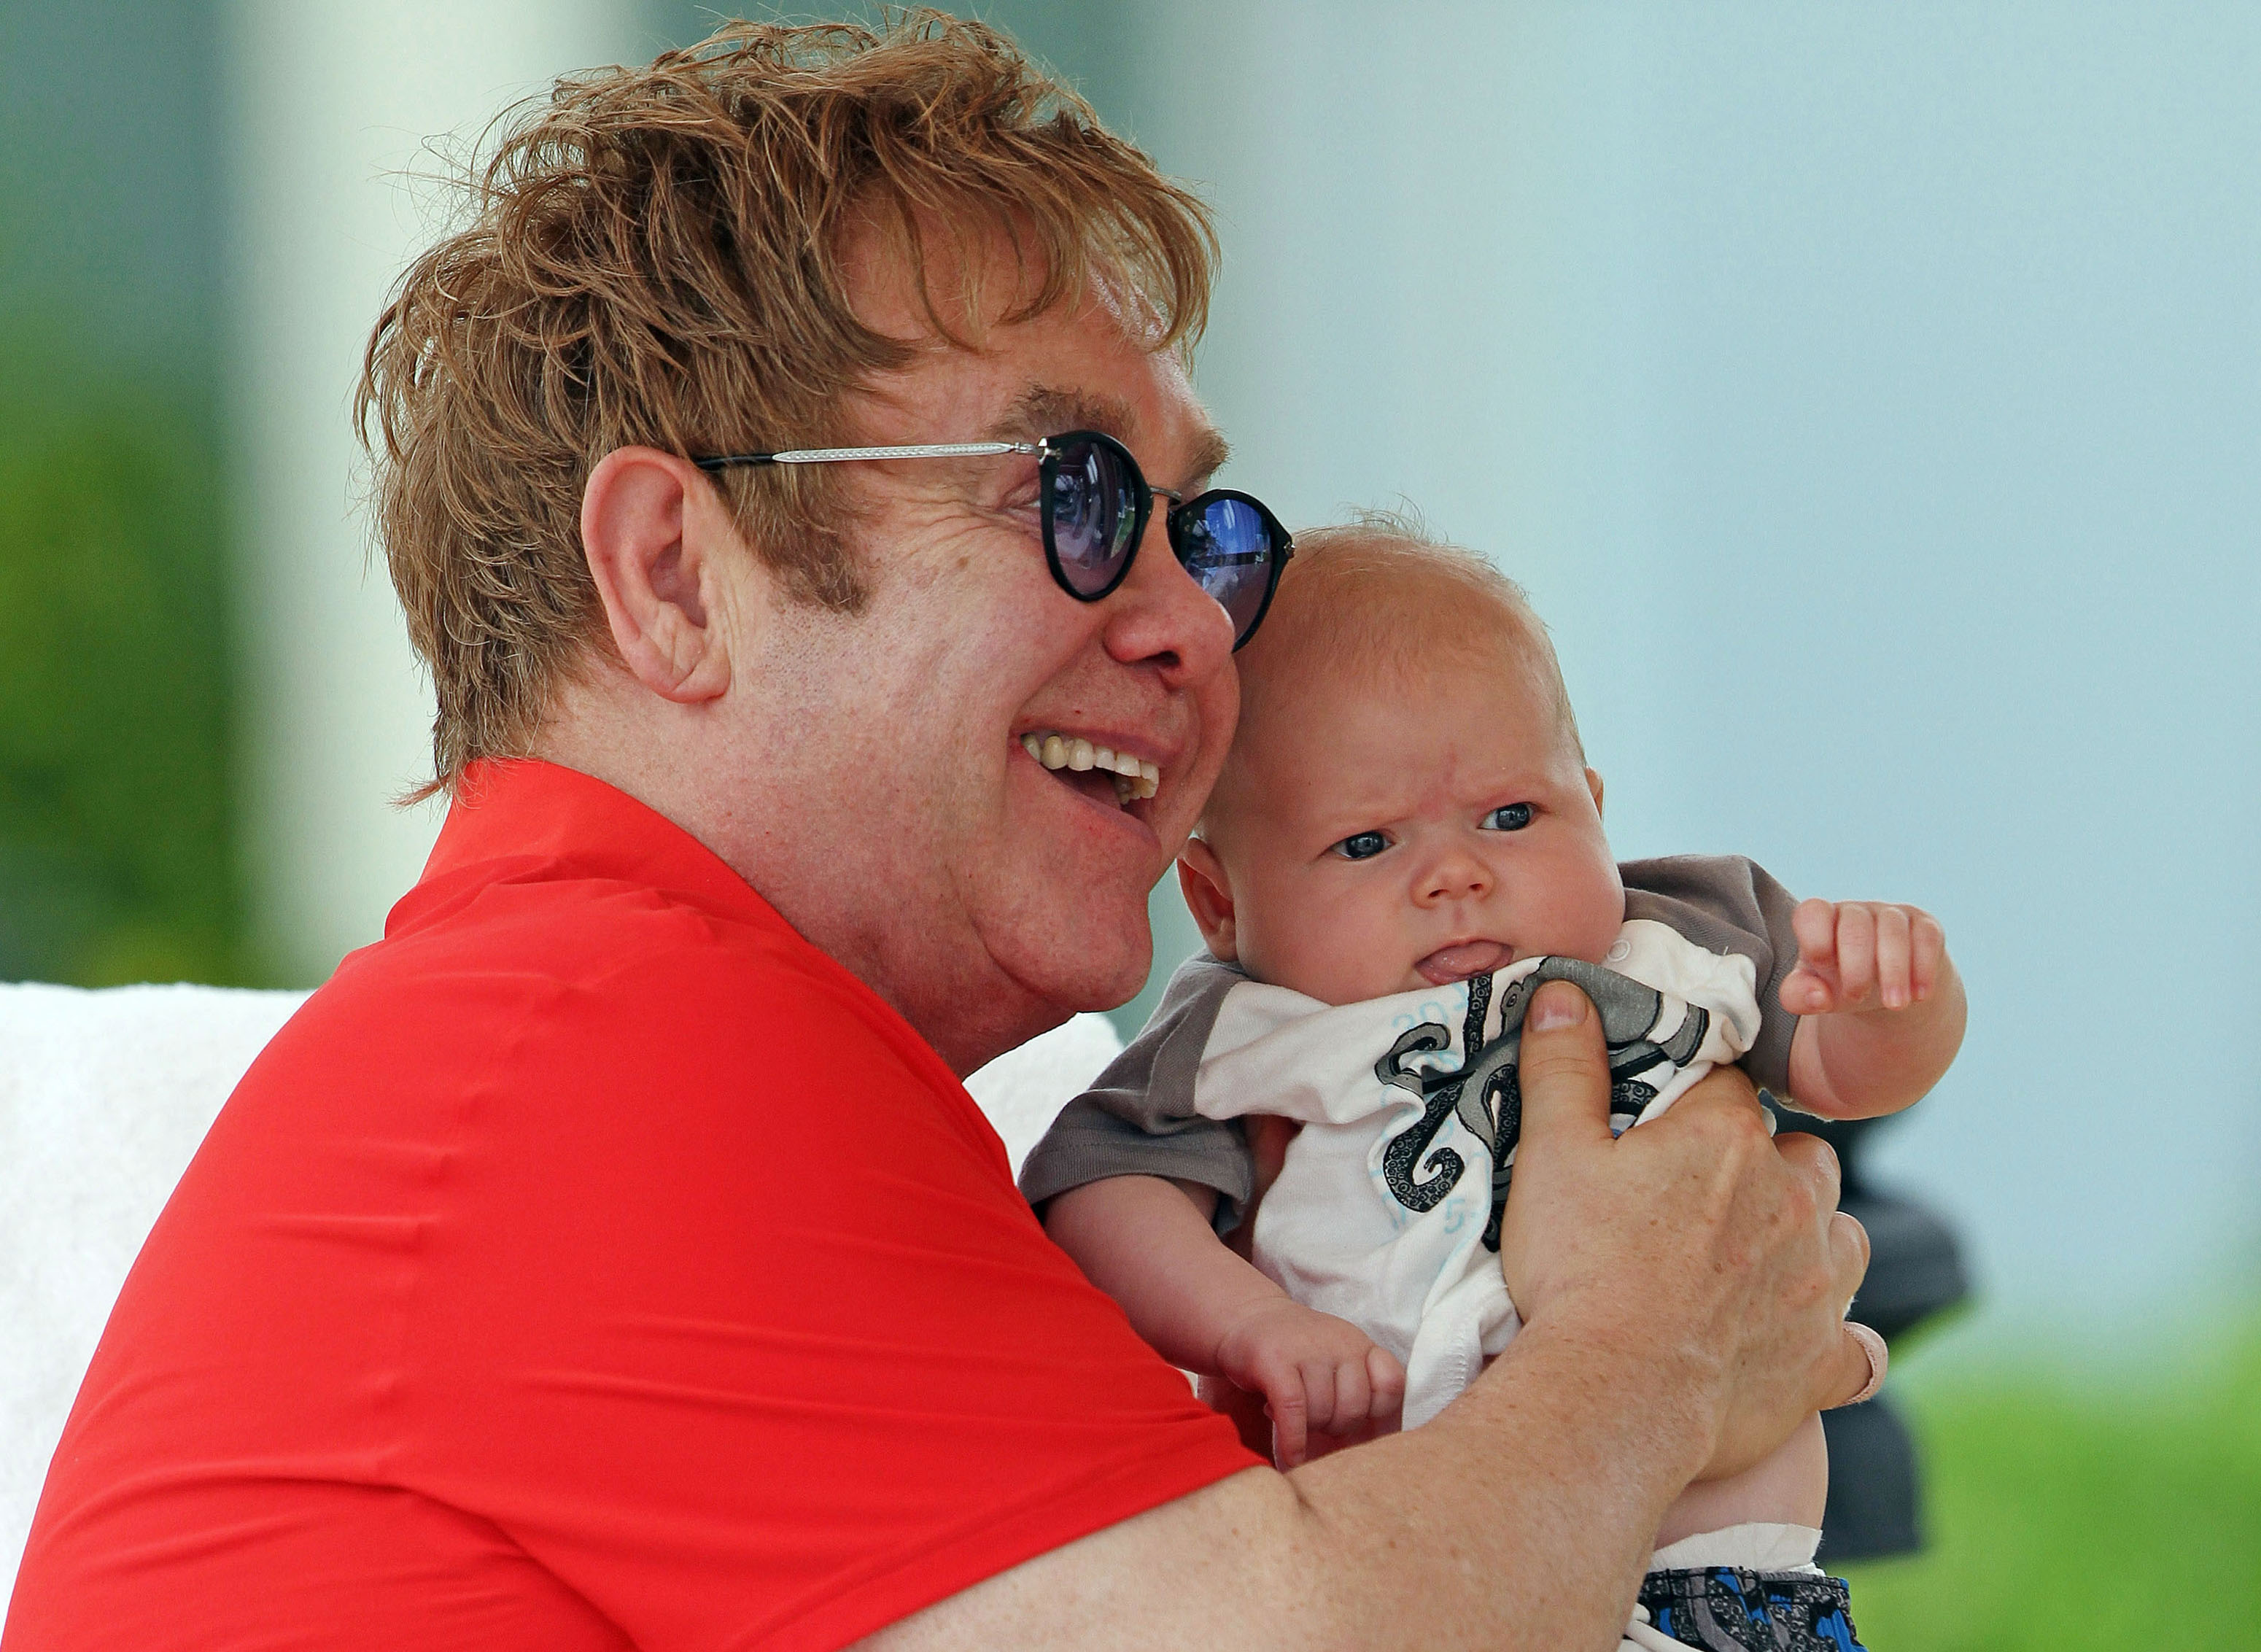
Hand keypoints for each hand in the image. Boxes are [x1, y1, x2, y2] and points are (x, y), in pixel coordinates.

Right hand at [1214, 1298, 1405, 1468]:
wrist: (1245, 1316)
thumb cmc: (1295, 1354)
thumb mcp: (1335, 1361)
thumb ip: (1357, 1392)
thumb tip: (1374, 1451)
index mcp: (1359, 1345)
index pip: (1391, 1383)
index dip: (1377, 1410)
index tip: (1357, 1416)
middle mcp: (1339, 1343)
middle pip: (1354, 1409)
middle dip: (1335, 1427)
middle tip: (1315, 1419)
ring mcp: (1307, 1349)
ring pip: (1322, 1413)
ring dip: (1308, 1429)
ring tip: (1292, 1416)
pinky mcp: (1275, 1360)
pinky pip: (1293, 1411)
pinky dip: (1293, 1440)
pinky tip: (1291, 1455)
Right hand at [1498, 981, 1872, 1482]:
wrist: (1615, 1395)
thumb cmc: (1579, 1270)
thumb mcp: (1551, 1154)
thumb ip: (1564, 1068)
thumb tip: (1565, 992)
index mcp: (1727, 1138)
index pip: (1728, 1088)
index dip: (1694, 1106)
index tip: (1662, 1133)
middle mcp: (1793, 1198)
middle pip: (1802, 1156)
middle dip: (1768, 1168)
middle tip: (1705, 1202)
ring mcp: (1819, 1283)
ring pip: (1844, 1235)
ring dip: (1813, 1240)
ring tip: (1760, 1262)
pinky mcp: (1824, 1359)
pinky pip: (1861, 1348)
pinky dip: (1839, 1342)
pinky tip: (1810, 1343)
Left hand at [1779, 898, 1946, 1014]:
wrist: (1887, 989)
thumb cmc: (1840, 984)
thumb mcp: (1814, 993)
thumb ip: (1798, 995)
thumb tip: (1817, 996)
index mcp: (1820, 920)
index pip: (1812, 913)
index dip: (1815, 939)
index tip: (1822, 969)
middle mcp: (1855, 911)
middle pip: (1855, 926)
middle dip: (1856, 966)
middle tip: (1856, 997)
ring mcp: (1891, 915)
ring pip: (1893, 930)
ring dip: (1894, 971)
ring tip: (1894, 1005)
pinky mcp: (1924, 926)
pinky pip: (1926, 937)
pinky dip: (1923, 968)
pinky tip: (1920, 995)